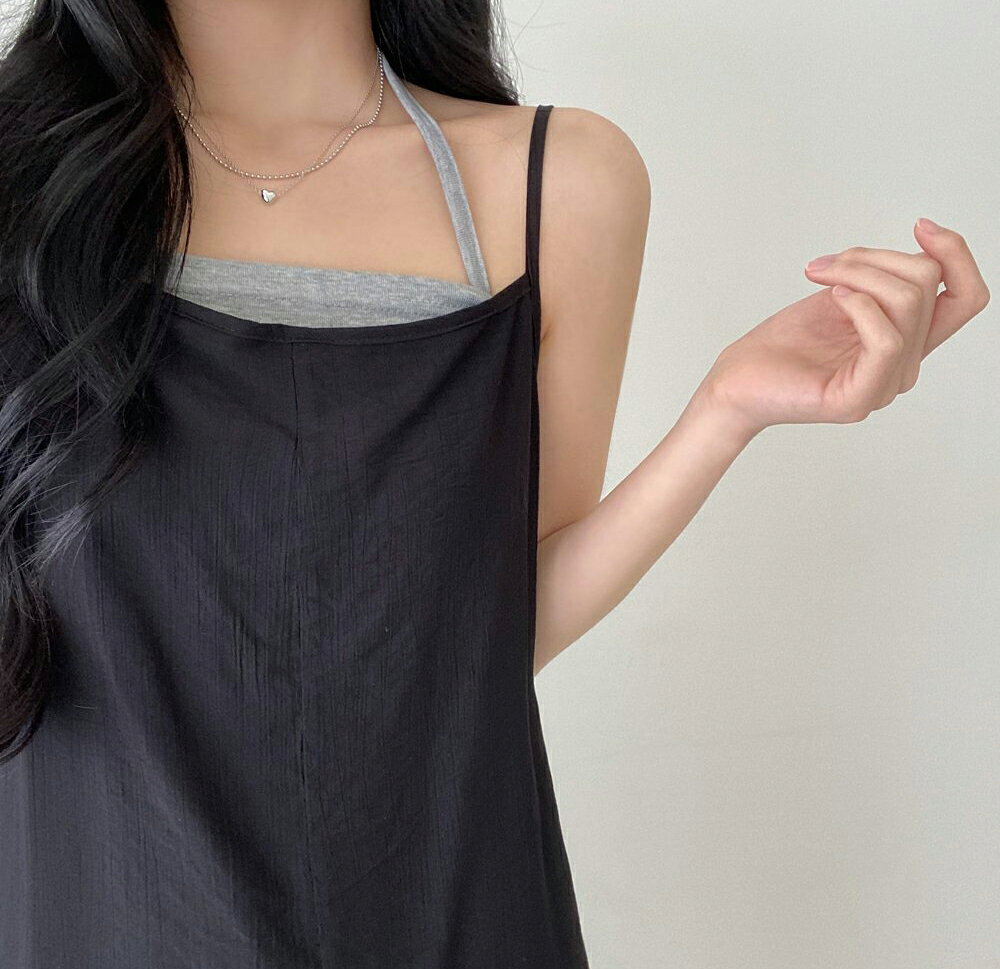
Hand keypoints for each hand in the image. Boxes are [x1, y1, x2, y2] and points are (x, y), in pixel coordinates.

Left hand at [701, 219, 990, 435]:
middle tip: (827, 264)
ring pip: (909, 301)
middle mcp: (903, 367)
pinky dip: (861, 304)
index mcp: (906, 343)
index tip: (920, 226)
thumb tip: (923, 247)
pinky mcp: (857, 399)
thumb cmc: (780, 345)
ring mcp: (883, 387)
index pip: (966, 296)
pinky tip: (832, 298)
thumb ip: (882, 279)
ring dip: (859, 271)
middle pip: (928, 284)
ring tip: (821, 275)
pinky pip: (887, 339)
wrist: (735, 383)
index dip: (955, 253)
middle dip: (875, 256)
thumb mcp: (840, 295)